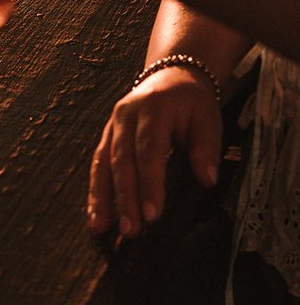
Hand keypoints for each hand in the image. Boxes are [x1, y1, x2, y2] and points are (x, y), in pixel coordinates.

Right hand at [87, 68, 222, 237]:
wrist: (171, 75)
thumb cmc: (191, 102)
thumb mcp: (208, 118)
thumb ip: (207, 149)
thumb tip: (207, 180)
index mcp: (153, 109)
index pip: (149, 150)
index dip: (149, 183)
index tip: (152, 214)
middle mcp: (125, 116)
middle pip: (122, 160)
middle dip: (124, 197)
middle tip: (130, 230)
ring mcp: (112, 125)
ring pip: (103, 163)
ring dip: (102, 197)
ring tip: (102, 228)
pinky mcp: (107, 136)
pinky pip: (98, 164)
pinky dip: (96, 191)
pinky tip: (97, 216)